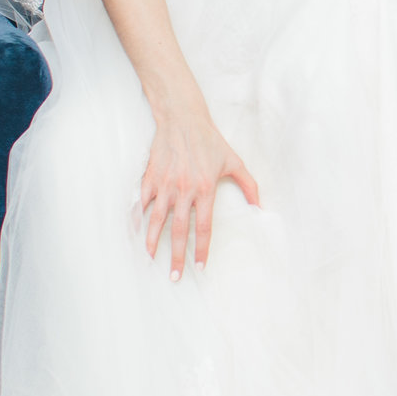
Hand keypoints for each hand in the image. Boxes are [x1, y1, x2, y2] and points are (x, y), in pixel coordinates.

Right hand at [139, 99, 260, 279]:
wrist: (183, 119)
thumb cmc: (211, 141)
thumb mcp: (235, 162)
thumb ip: (249, 185)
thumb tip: (260, 207)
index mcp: (205, 189)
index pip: (204, 227)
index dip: (202, 249)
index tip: (200, 267)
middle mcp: (184, 190)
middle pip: (179, 231)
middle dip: (176, 256)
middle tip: (174, 276)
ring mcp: (165, 184)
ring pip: (157, 220)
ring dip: (153, 242)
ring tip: (151, 259)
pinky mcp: (150, 178)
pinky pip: (142, 203)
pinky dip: (138, 219)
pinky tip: (136, 233)